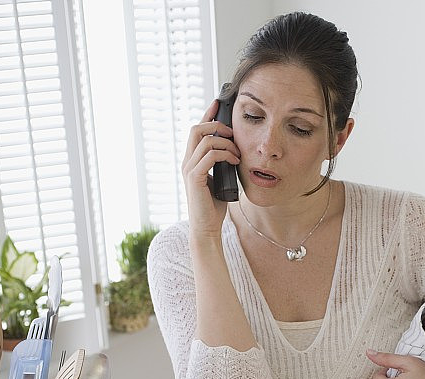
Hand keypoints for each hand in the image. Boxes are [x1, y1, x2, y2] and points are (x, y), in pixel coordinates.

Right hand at [181, 100, 240, 237]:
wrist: (206, 228)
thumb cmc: (213, 207)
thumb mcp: (220, 180)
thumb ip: (221, 165)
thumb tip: (233, 151)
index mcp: (192, 161)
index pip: (197, 131)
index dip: (207, 115)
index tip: (219, 104)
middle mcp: (187, 162)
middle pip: (197, 129)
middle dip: (216, 125)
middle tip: (233, 132)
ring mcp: (189, 169)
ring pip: (204, 140)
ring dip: (225, 142)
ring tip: (237, 152)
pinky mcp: (195, 178)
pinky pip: (209, 155)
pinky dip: (225, 154)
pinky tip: (235, 161)